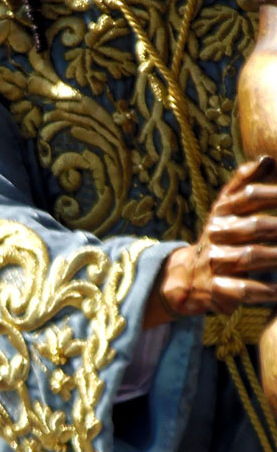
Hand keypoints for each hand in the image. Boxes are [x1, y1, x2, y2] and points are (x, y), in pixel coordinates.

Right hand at [146, 155, 276, 324]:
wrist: (185, 278)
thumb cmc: (220, 240)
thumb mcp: (225, 208)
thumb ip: (244, 183)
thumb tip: (267, 159)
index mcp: (222, 212)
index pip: (248, 196)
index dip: (273, 194)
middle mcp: (216, 234)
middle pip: (253, 227)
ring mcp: (214, 262)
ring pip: (250, 257)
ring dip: (276, 258)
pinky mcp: (214, 289)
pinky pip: (243, 289)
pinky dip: (266, 291)